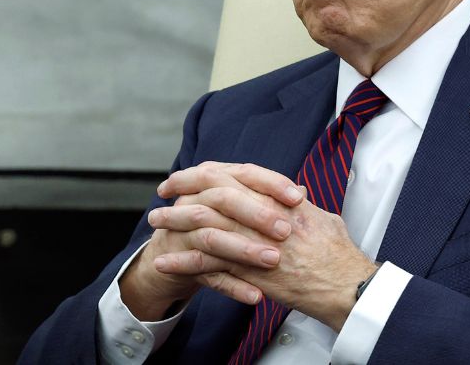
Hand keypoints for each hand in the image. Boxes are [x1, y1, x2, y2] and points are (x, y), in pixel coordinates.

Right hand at [119, 162, 303, 320]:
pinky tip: (255, 296)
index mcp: (213, 181)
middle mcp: (194, 200)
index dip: (271, 183)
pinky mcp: (178, 262)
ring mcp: (183, 231)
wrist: (166, 259)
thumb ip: (265, 200)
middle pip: (224, 199)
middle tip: (286, 231)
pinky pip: (205, 274)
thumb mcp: (236, 209)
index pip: (243, 173)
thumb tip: (303, 193)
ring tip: (273, 261)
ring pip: (213, 237)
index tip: (298, 198)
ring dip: (244, 250)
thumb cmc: (210, 227)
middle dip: (257, 214)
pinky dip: (231, 286)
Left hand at [153, 163, 376, 331]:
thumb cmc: (340, 255)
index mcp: (280, 198)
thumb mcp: (322, 218)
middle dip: (182, 190)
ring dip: (175, 223)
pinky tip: (165, 262)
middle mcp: (264, 214)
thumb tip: (296, 195)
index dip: (208, 172)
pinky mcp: (249, 271)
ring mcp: (255, 241)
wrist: (347, 285)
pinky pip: (208, 263)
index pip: (236, 174)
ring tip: (155, 223)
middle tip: (163, 193)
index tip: (190, 173)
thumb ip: (303, 206)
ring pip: (204, 225)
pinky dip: (183, 262)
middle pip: (212, 192)